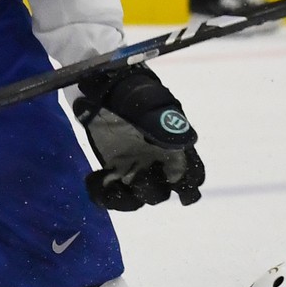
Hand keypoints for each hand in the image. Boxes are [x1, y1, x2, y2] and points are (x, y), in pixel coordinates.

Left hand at [72, 63, 205, 210]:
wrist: (107, 88)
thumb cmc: (134, 95)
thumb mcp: (149, 106)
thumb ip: (162, 125)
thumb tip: (181, 142)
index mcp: (174, 148)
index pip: (191, 174)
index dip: (188, 186)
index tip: (177, 187)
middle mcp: (158, 163)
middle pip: (161, 191)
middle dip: (149, 189)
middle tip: (135, 176)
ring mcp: (135, 169)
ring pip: (136, 197)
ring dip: (124, 197)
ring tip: (108, 184)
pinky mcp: (114, 171)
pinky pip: (111, 194)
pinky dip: (103, 193)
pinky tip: (94, 179)